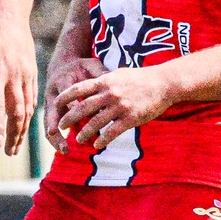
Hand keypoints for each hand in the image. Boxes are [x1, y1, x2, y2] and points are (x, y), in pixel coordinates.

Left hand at [0, 5, 36, 154]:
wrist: (8, 10)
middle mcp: (14, 75)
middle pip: (17, 112)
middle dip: (13, 135)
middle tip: (8, 153)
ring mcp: (26, 73)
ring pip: (28, 107)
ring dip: (23, 129)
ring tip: (16, 146)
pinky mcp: (32, 71)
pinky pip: (33, 97)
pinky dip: (30, 114)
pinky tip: (25, 125)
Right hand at [44, 55, 106, 151]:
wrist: (64, 65)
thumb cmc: (81, 67)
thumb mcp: (91, 65)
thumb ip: (100, 73)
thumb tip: (113, 80)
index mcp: (62, 81)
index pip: (67, 96)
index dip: (73, 106)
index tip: (85, 116)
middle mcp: (53, 94)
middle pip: (51, 113)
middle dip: (56, 128)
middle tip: (64, 142)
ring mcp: (50, 105)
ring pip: (48, 123)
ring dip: (55, 138)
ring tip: (65, 150)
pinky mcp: (52, 112)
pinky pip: (51, 127)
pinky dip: (57, 138)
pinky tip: (65, 149)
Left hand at [57, 67, 177, 149]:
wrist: (164, 83)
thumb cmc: (142, 78)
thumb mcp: (119, 74)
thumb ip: (104, 80)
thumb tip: (91, 85)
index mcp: (105, 81)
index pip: (79, 89)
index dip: (65, 97)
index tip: (55, 103)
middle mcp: (110, 93)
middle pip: (83, 108)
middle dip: (69, 118)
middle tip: (60, 126)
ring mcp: (120, 106)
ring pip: (95, 123)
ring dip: (84, 133)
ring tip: (78, 140)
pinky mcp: (130, 118)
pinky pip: (112, 132)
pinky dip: (102, 140)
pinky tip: (97, 145)